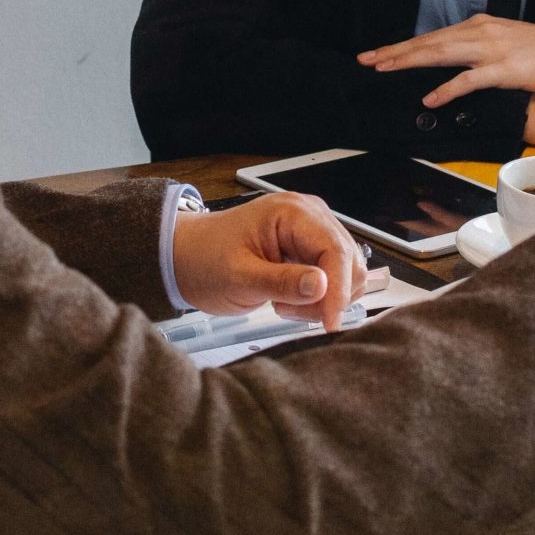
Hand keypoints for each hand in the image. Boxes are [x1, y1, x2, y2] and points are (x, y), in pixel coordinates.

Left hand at [171, 195, 373, 332]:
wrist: (187, 257)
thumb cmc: (205, 259)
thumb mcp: (239, 277)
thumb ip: (282, 282)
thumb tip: (322, 286)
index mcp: (292, 212)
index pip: (335, 250)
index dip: (337, 289)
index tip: (328, 323)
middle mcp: (309, 215)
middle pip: (348, 261)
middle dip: (328, 296)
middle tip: (290, 312)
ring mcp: (312, 232)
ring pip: (346, 273)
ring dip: (322, 299)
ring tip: (283, 303)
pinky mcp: (310, 249)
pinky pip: (333, 278)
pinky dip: (317, 298)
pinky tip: (287, 299)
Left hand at [358, 17, 534, 105]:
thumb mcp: (505, 45)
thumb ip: (478, 50)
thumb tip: (452, 64)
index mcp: (478, 26)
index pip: (433, 37)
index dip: (402, 46)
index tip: (376, 54)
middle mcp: (480, 32)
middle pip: (429, 42)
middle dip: (394, 51)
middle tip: (366, 60)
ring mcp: (492, 49)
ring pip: (441, 54)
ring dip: (410, 61)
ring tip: (384, 70)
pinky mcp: (506, 68)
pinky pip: (469, 79)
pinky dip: (446, 88)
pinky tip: (430, 97)